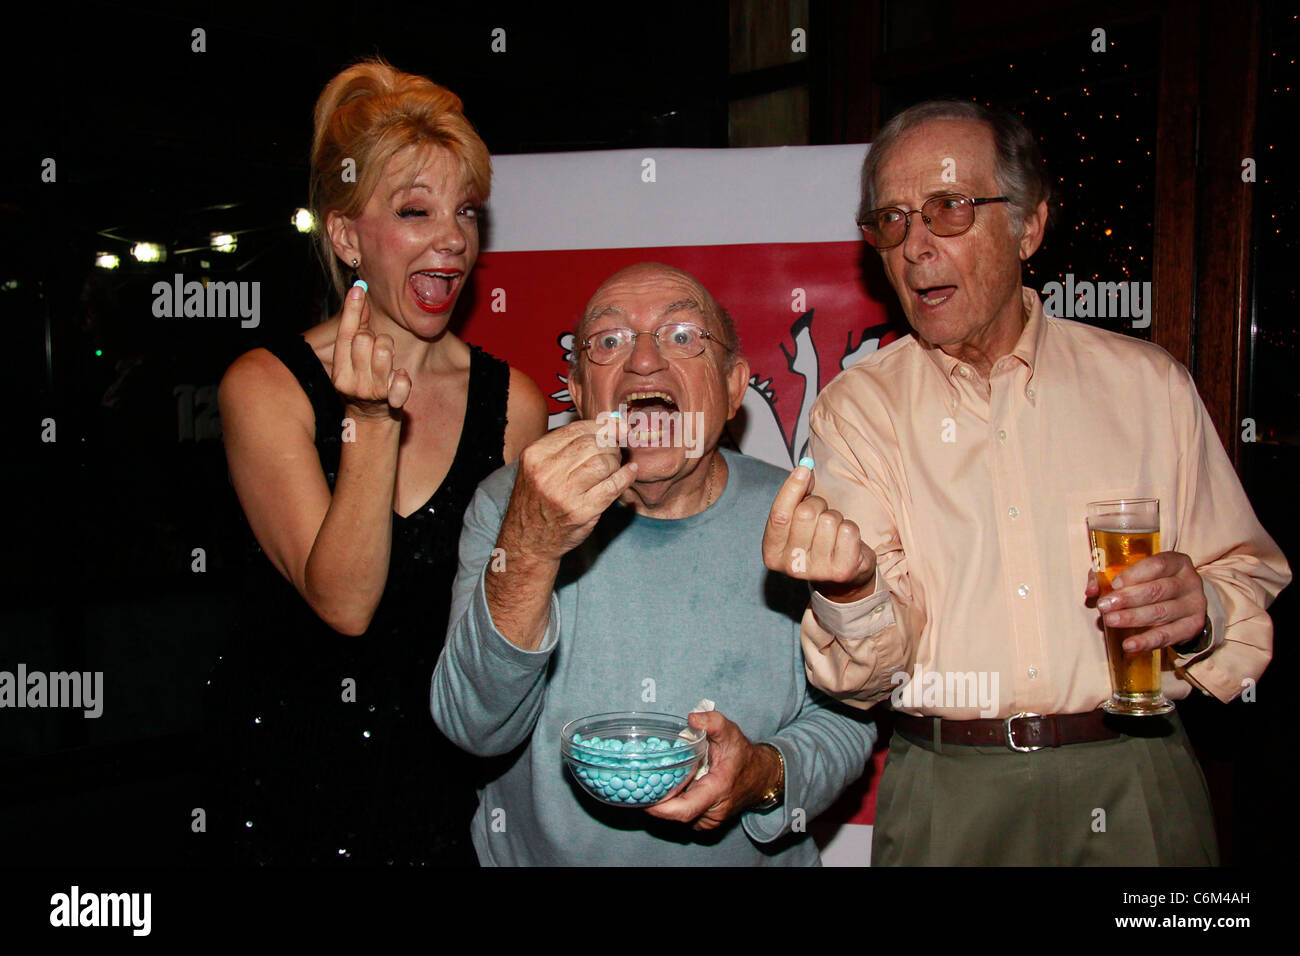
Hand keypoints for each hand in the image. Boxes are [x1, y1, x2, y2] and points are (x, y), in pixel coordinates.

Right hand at [332, 282, 410, 415]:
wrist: (371, 421)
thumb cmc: (364, 383)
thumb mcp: (354, 359)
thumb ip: (356, 327)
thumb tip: (359, 292)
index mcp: (340, 370)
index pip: (345, 334)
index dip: (352, 310)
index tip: (358, 288)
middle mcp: (352, 382)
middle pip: (365, 339)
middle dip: (375, 336)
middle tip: (377, 346)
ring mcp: (371, 393)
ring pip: (384, 352)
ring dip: (389, 351)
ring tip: (387, 361)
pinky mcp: (391, 403)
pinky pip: (401, 380)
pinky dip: (403, 376)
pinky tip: (398, 376)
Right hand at [499, 418, 637, 561]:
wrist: (527, 540)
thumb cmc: (538, 500)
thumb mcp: (538, 467)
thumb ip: (565, 446)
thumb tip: (609, 424)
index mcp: (535, 455)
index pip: (576, 430)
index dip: (603, 426)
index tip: (619, 427)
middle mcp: (546, 472)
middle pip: (592, 444)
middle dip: (610, 445)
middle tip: (615, 451)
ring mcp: (564, 493)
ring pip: (603, 463)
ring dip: (616, 462)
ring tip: (615, 466)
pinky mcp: (581, 511)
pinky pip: (613, 486)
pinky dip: (626, 476)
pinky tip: (629, 472)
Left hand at [645, 710, 779, 830]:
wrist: (760, 777)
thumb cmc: (742, 754)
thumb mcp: (730, 732)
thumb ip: (713, 722)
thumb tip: (692, 718)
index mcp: (717, 791)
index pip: (684, 809)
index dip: (661, 808)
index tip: (642, 797)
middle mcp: (714, 812)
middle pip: (676, 814)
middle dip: (655, 802)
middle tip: (636, 784)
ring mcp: (710, 821)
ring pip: (678, 817)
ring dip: (664, 804)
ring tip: (648, 784)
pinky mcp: (706, 823)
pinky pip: (684, 817)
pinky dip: (673, 806)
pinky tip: (665, 789)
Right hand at [762, 462, 875, 601]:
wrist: (840, 579)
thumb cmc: (815, 542)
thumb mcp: (796, 521)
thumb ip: (796, 496)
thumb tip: (804, 469)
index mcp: (772, 553)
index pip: (779, 514)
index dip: (792, 488)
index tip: (804, 468)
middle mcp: (791, 566)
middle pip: (806, 513)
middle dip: (818, 505)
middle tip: (821, 515)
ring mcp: (817, 571)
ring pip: (830, 520)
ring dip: (836, 518)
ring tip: (833, 532)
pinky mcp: (841, 571)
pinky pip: (848, 531)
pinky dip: (850, 529)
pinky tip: (846, 542)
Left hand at [1085, 551, 1207, 652]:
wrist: (1184, 604)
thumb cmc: (1151, 583)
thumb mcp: (1135, 573)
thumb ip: (1108, 576)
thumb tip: (1090, 590)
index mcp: (1176, 562)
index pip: (1157, 565)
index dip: (1134, 574)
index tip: (1114, 584)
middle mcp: (1189, 582)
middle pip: (1157, 590)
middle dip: (1128, 599)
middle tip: (1104, 606)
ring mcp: (1194, 605)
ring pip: (1161, 613)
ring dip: (1133, 618)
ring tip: (1110, 621)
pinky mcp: (1193, 627)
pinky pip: (1168, 636)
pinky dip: (1146, 641)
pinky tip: (1129, 644)